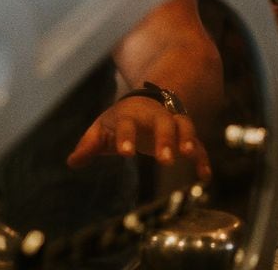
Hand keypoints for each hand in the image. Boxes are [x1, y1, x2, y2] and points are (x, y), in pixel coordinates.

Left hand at [67, 96, 211, 180]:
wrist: (144, 101)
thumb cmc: (119, 120)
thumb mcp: (101, 128)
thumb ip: (89, 144)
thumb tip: (73, 161)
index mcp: (130, 114)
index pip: (128, 124)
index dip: (126, 137)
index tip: (126, 153)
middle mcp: (154, 115)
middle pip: (162, 122)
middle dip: (165, 138)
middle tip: (164, 158)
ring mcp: (172, 122)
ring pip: (184, 125)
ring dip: (187, 139)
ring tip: (188, 155)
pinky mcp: (184, 134)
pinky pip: (197, 143)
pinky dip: (202, 158)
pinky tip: (205, 176)